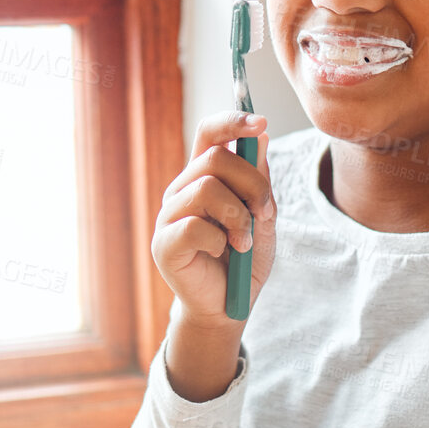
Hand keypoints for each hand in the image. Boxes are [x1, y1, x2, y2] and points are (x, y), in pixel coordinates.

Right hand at [151, 110, 276, 333]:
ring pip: (206, 188)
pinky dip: (219, 240)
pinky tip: (220, 253)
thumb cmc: (245, 260)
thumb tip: (261, 137)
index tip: (260, 122)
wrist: (230, 307)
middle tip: (264, 213)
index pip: (208, 133)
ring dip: (238, 216)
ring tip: (244, 241)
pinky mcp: (164, 244)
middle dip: (252, 183)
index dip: (231, 121)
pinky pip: (195, 226)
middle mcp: (182, 190)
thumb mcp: (263, 217)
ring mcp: (168, 216)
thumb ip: (260, 181)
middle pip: (214, 158)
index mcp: (204, 177)